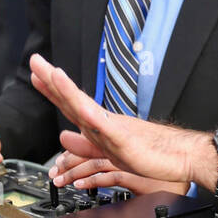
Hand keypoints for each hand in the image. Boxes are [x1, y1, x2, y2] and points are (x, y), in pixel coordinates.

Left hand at [29, 53, 209, 186]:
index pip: (71, 104)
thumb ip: (85, 145)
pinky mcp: (123, 138)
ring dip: (67, 90)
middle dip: (52, 79)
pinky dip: (90, 113)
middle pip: (73, 98)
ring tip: (51, 73)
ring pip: (85, 106)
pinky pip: (103, 125)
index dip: (53, 88)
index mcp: (100, 125)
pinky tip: (79, 104)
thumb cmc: (153, 155)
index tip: (38, 73)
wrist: (181, 158)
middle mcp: (104, 122)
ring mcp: (113, 128)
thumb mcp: (109, 152)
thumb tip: (63, 138)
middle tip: (36, 60)